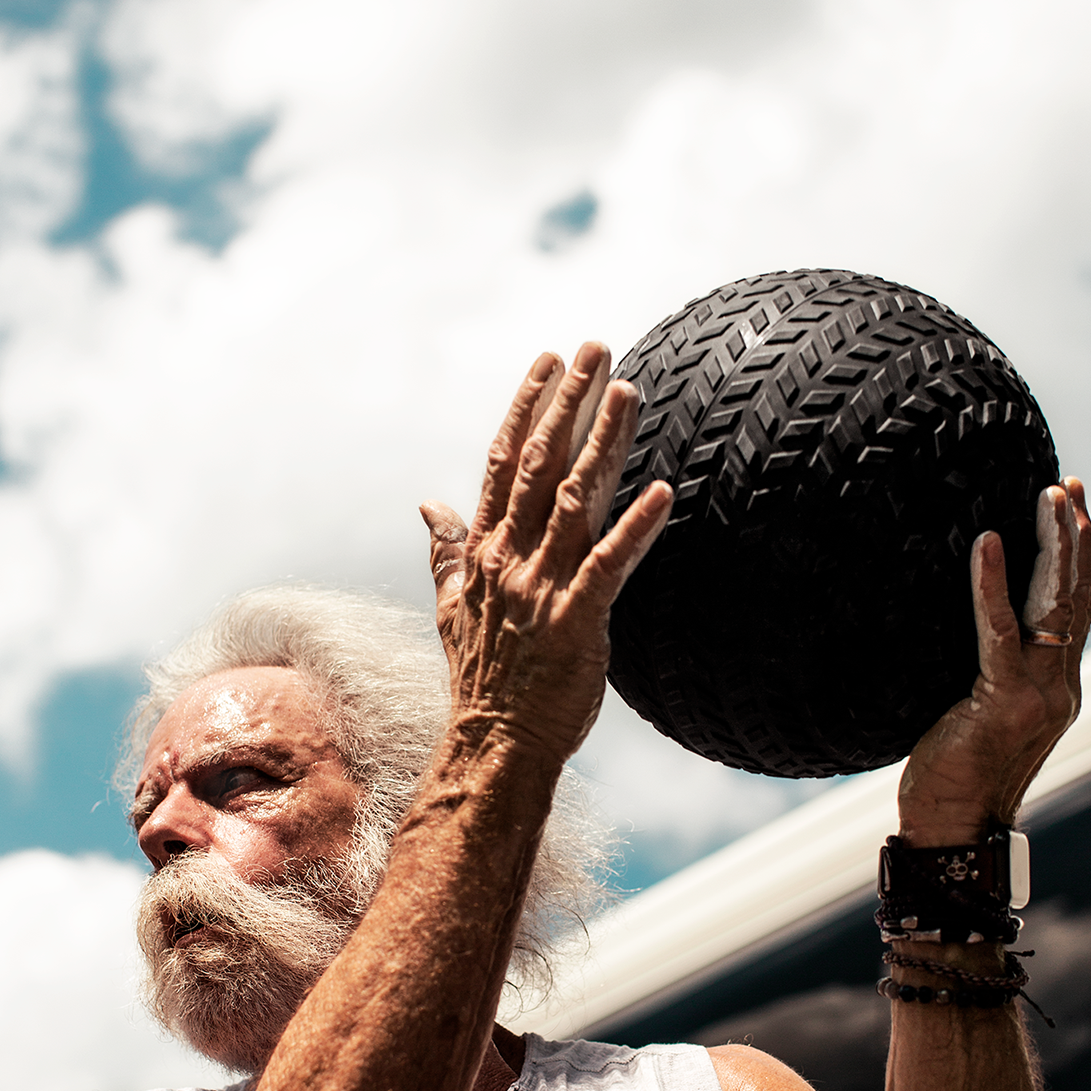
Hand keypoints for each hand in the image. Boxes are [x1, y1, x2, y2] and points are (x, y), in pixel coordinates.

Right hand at [420, 343, 671, 766]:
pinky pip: (610, 566)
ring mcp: (544, 588)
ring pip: (575, 499)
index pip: (502, 462)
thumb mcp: (453, 607)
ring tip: (628, 390)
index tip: (549, 362)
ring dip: (603, 442)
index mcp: (486, 552)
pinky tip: (663, 491)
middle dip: (569, 402)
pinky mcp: (579, 621)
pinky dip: (636, 528)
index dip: (526, 406)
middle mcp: (512, 560)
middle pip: (539, 464)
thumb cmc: (483, 679)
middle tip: (597, 348)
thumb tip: (428, 504)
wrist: (493, 743)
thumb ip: (445, 550)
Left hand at [897, 479, 1090, 845]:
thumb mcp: (975, 711)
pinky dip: (992, 585)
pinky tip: (987, 544)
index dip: (1078, 557)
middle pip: (1078, 597)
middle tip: (1067, 485)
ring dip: (1055, 547)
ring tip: (1048, 498)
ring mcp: (1039, 695)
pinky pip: (999, 632)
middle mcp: (1059, 687)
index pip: (1078, 610)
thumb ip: (986, 671)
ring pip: (1056, 607)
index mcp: (1056, 687)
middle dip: (1075, 537)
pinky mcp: (1005, 702)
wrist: (951, 830)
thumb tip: (961, 626)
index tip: (1072, 505)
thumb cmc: (950, 774)